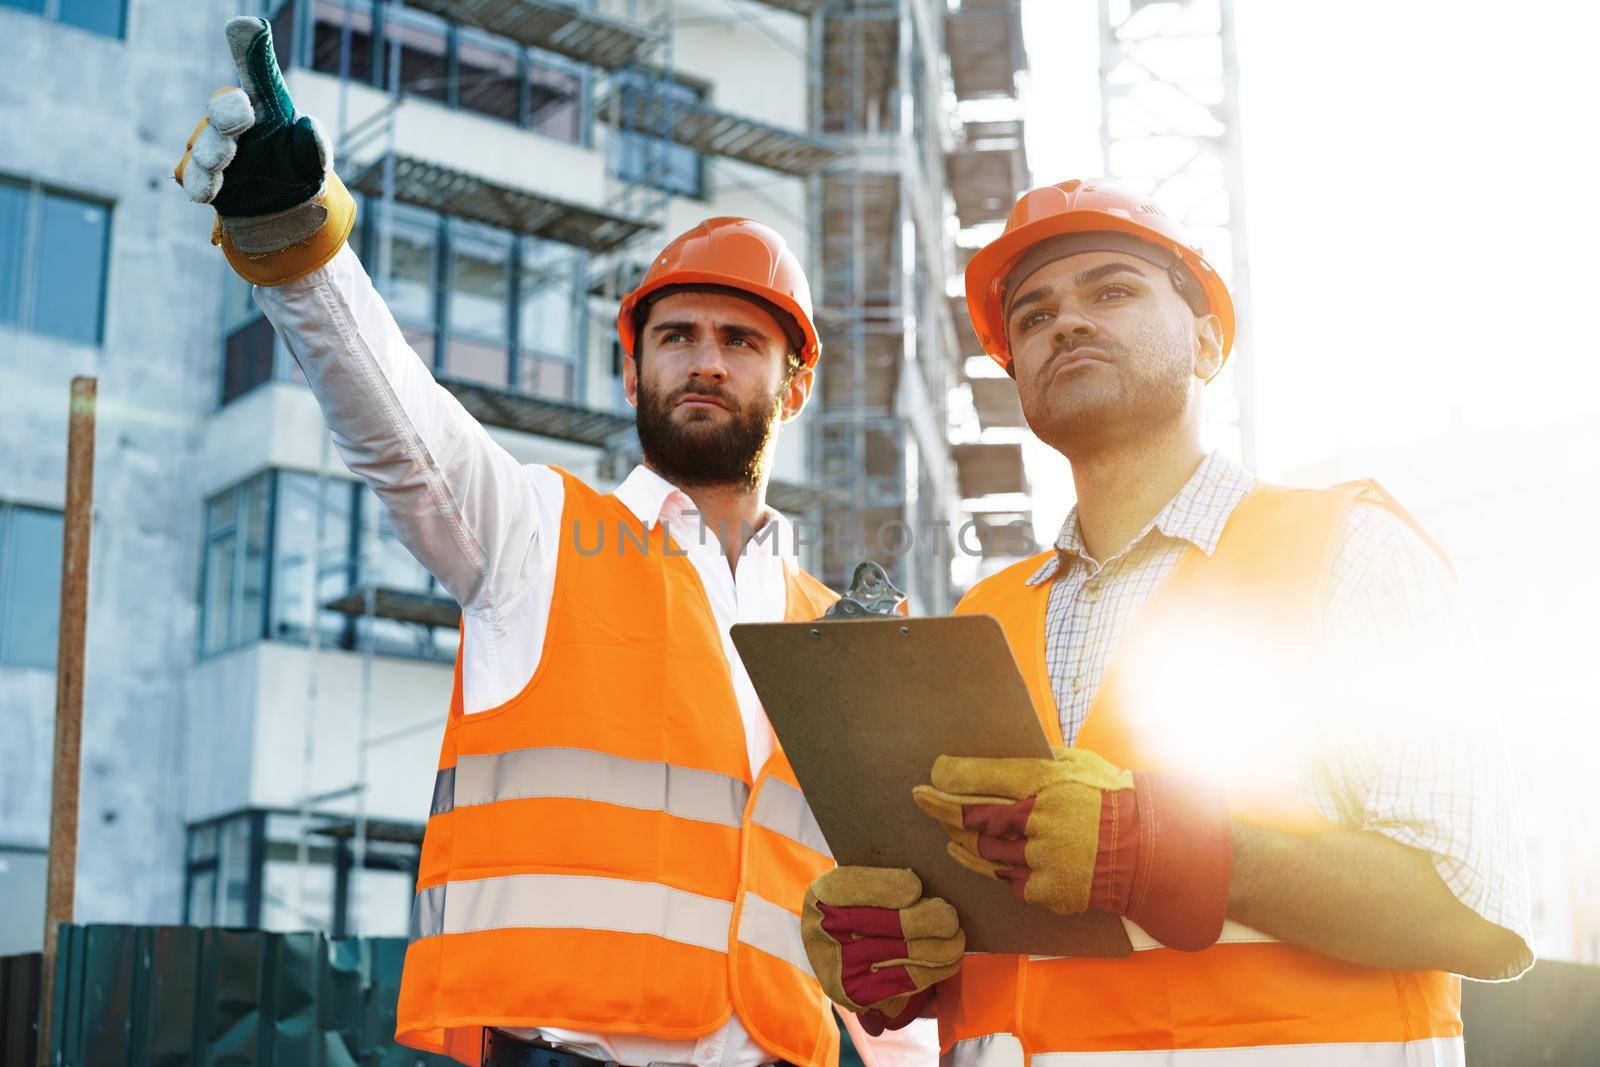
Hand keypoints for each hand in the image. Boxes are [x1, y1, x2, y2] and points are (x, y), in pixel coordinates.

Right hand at [173, 17, 353, 283]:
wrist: (289, 217)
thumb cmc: (297, 173)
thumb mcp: (312, 156)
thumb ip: (313, 141)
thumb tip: (307, 125)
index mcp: (261, 106)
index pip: (255, 72)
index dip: (249, 47)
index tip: (248, 27)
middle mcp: (233, 124)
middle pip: (222, 109)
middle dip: (227, 111)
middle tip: (241, 111)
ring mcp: (215, 153)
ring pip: (205, 147)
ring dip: (214, 152)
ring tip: (224, 159)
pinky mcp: (206, 185)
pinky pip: (197, 181)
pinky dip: (202, 184)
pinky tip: (208, 191)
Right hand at [801, 867, 962, 1034]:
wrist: (852, 962)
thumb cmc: (870, 911)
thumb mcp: (867, 891)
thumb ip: (888, 882)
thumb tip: (928, 879)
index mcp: (822, 897)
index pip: (850, 886)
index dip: (885, 886)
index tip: (916, 887)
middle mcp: (823, 934)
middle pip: (882, 923)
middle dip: (924, 919)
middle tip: (950, 917)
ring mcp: (839, 968)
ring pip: (902, 952)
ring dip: (939, 946)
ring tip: (957, 937)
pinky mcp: (860, 994)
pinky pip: (907, 980)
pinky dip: (936, 969)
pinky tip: (951, 959)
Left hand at [912, 747, 1231, 950]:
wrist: (1149, 850)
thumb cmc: (1112, 798)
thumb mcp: (1079, 763)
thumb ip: (1038, 759)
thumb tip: (997, 752)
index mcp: (1047, 782)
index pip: (984, 777)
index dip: (951, 776)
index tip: (934, 773)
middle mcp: (1040, 819)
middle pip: (972, 816)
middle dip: (940, 807)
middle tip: (921, 798)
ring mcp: (1043, 858)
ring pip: (982, 852)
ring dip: (958, 841)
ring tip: (945, 831)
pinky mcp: (1048, 889)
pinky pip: (1005, 879)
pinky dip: (989, 868)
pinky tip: (971, 857)